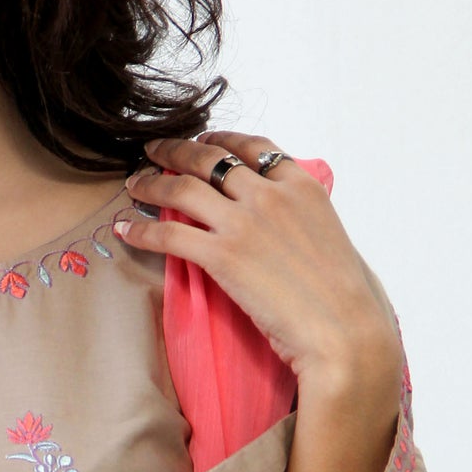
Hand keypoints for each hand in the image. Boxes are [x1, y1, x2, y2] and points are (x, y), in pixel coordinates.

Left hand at [114, 132, 402, 393]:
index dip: (221, 140)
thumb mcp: (331, 238)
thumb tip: (293, 224)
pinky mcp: (222, 256)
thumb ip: (305, 219)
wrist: (343, 332)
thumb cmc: (345, 298)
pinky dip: (141, 230)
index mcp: (302, 187)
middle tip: (153, 150)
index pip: (253, 147)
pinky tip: (125, 230)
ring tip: (133, 184)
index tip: (202, 140)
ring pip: (182, 188)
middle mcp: (270, 196)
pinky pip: (169, 234)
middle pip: (209, 159)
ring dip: (150, 183)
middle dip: (175, 150)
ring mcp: (244, 223)